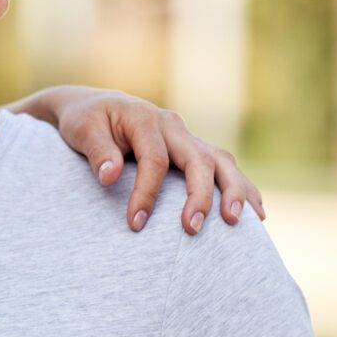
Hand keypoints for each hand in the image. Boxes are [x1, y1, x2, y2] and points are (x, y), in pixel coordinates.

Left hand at [36, 86, 265, 234]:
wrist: (94, 107)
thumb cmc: (85, 121)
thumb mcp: (81, 130)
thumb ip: (97, 151)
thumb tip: (110, 176)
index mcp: (145, 119)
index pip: (155, 159)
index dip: (146, 193)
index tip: (135, 224)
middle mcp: (173, 126)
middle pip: (199, 159)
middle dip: (200, 195)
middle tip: (192, 229)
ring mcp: (187, 138)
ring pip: (221, 161)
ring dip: (234, 191)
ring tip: (241, 223)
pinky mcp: (193, 150)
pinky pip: (224, 167)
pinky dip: (242, 188)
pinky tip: (255, 215)